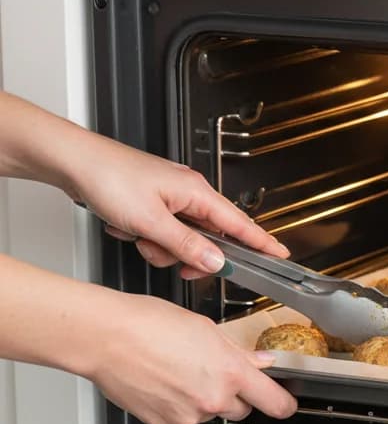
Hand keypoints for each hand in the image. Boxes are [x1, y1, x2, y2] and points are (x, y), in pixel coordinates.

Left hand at [67, 138, 287, 279]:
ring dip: (162, 247)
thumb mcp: (151, 221)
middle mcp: (188, 193)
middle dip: (189, 254)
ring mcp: (170, 198)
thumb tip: (217, 262)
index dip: (262, 242)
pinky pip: (163, 233)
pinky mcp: (152, 203)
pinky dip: (147, 238)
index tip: (280, 255)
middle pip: (209, 238)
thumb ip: (187, 246)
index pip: (240, 224)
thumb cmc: (108, 176)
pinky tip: (128, 230)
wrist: (72, 161)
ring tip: (139, 238)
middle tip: (173, 260)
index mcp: (196, 192)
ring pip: (183, 239)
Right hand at [88, 293, 297, 423]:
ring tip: (179, 370)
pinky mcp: (165, 423)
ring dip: (202, 398)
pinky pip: (182, 418)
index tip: (286, 402)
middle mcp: (213, 399)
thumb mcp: (206, 328)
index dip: (284, 403)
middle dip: (234, 395)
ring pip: (209, 412)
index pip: (275, 402)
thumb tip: (259, 361)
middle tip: (213, 372)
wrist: (106, 337)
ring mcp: (188, 415)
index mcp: (231, 373)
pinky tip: (164, 382)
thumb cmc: (149, 324)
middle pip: (241, 409)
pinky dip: (178, 405)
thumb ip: (237, 351)